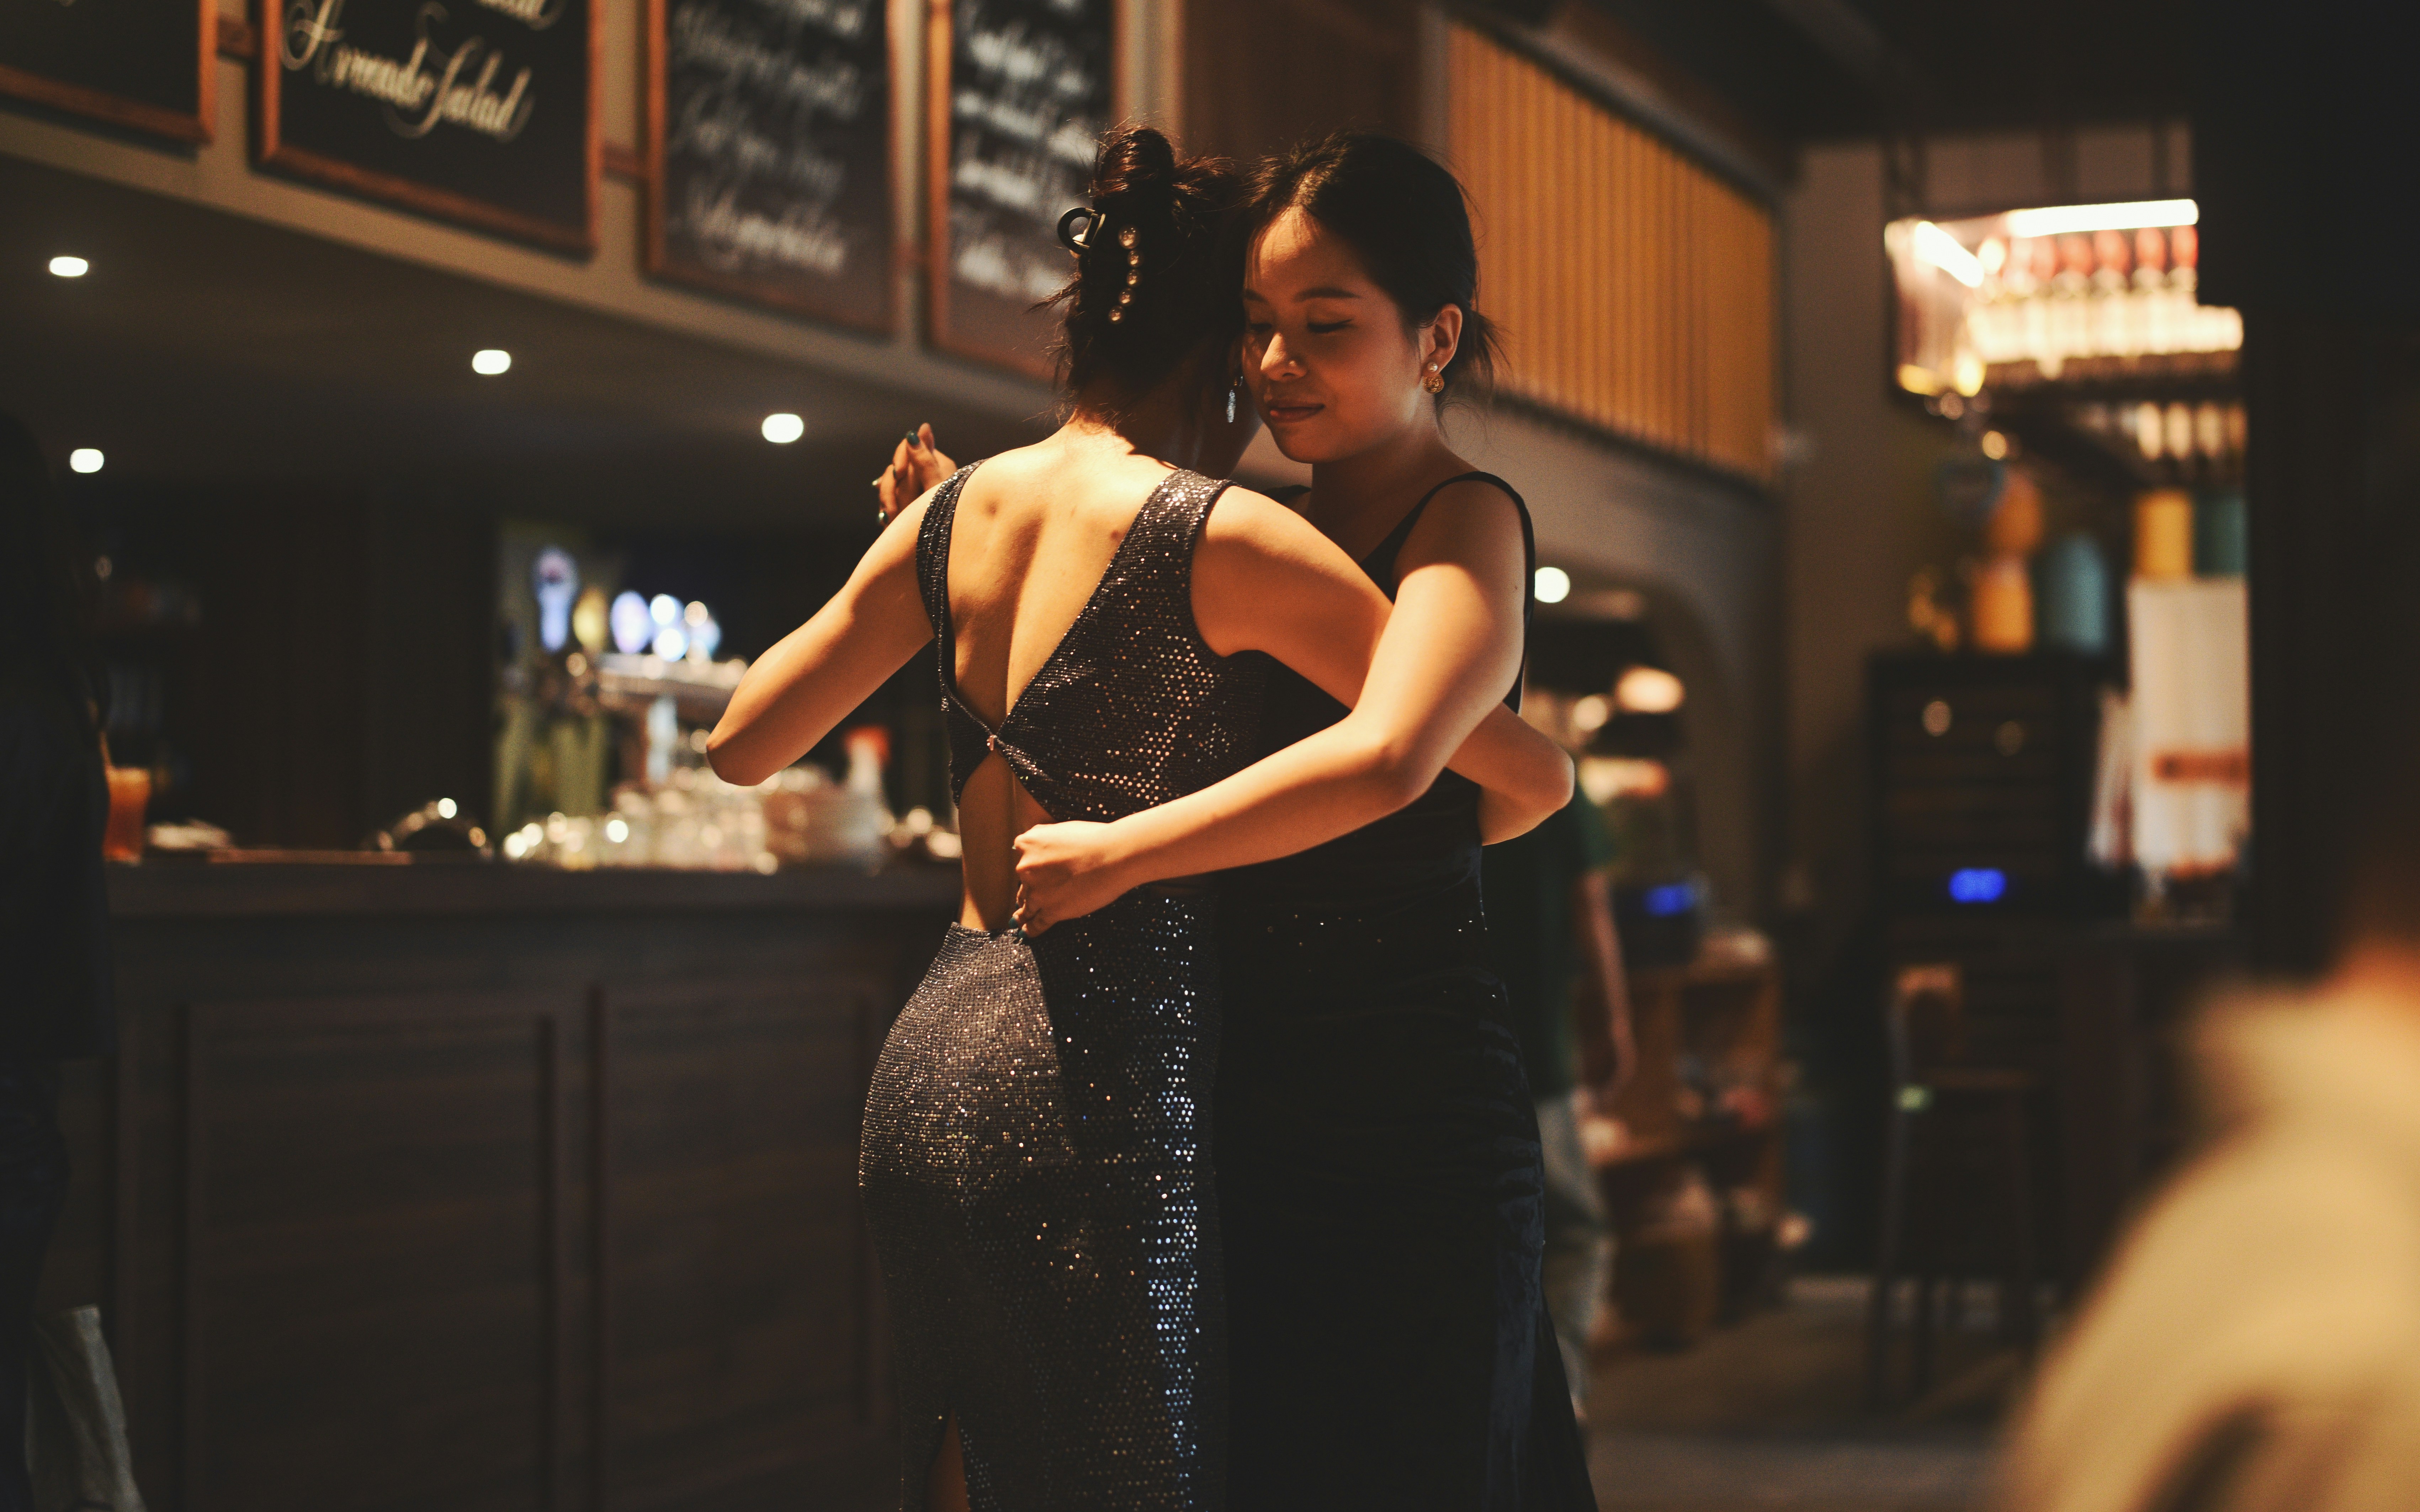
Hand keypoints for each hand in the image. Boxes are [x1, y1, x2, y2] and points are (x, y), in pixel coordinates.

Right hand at [874, 423, 955, 522]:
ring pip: (889, 483)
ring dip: (888, 500)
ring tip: (892, 518)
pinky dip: (888, 509)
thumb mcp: (935, 490)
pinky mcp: (906, 505)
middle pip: (897, 465)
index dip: (901, 458)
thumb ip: (925, 460)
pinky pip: (889, 499)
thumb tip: (922, 428)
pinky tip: (889, 520)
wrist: (945, 554)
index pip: (911, 446)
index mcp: (940, 464)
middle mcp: (927, 474)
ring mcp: (916, 489)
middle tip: (894, 505)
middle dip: (893, 486)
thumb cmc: (947, 521)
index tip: (899, 474)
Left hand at [1012, 819, 1130, 934]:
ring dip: (1023, 914)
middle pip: (1023, 883)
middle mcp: (1025, 867)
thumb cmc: (1094, 839)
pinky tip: (1027, 933)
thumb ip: (1045, 837)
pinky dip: (1031, 929)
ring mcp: (1037, 892)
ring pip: (1027, 906)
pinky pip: (1037, 923)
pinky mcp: (1051, 911)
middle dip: (1029, 890)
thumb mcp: (1061, 828)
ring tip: (1018, 921)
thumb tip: (1040, 842)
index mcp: (1027, 844)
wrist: (1112, 856)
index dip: (1031, 867)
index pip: (1023, 858)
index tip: (1034, 873)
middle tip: (1034, 896)